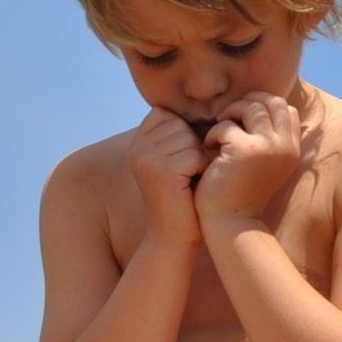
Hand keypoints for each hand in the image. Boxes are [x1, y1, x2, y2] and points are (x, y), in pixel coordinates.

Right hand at [128, 108, 210, 245]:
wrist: (174, 238)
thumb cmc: (183, 197)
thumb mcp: (175, 159)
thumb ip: (178, 133)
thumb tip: (204, 103)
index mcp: (137, 143)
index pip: (168, 115)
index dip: (184, 135)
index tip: (180, 163)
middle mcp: (137, 148)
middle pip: (181, 125)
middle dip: (193, 148)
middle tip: (185, 176)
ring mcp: (147, 159)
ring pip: (190, 139)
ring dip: (199, 160)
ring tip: (188, 182)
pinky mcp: (162, 171)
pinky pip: (196, 155)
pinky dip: (202, 172)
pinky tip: (191, 189)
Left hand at [194, 92, 300, 223]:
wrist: (233, 224)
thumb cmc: (242, 193)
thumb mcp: (263, 164)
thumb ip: (267, 139)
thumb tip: (255, 107)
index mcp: (291, 149)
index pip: (285, 107)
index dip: (262, 105)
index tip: (242, 119)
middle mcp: (284, 146)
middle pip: (272, 101)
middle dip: (247, 104)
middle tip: (227, 119)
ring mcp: (267, 147)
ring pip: (251, 107)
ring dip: (229, 115)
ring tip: (218, 134)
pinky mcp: (244, 151)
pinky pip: (226, 126)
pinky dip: (214, 134)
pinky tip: (209, 149)